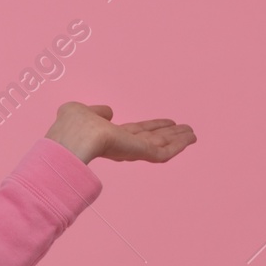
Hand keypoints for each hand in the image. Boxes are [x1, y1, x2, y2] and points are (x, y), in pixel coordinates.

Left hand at [44, 102, 196, 164]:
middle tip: (186, 129)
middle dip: (168, 134)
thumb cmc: (72, 126)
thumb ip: (97, 111)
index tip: (165, 123)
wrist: (76, 138)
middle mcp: (122, 145)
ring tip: (193, 133)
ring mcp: (133, 151)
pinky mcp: (142, 154)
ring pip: (161, 145)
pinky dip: (179, 145)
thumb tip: (108, 112)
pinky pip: (165, 151)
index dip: (150, 127)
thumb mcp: (81, 112)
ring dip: (178, 139)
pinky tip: (191, 138)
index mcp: (108, 136)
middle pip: (152, 139)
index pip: (135, 132)